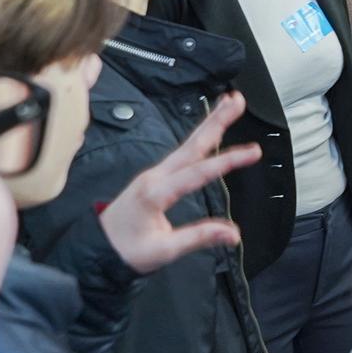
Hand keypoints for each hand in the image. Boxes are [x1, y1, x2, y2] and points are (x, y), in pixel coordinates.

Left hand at [98, 92, 259, 273]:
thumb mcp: (163, 251)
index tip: (253, 152)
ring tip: (228, 104)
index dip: (228, 161)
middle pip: (191, 145)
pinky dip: (197, 138)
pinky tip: (208, 131)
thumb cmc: (126, 251)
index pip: (198, 173)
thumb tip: (233, 233)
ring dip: (208, 123)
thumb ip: (198, 238)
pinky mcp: (155, 177)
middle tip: (237, 101)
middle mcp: (155, 176)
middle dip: (216, 121)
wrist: (97, 248)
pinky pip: (181, 152)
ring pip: (187, 144)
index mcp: (156, 193)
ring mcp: (154, 174)